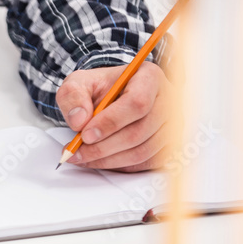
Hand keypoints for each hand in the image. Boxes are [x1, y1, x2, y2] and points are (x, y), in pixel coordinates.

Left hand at [56, 62, 172, 171]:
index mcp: (149, 78)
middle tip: (76, 151)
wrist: (110, 98)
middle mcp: (166, 101)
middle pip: (138, 132)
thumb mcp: (78, 83)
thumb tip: (79, 121)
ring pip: (141, 151)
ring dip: (107, 160)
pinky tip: (98, 160)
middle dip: (102, 147)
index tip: (86, 134)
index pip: (137, 103)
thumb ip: (73, 96)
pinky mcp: (165, 145)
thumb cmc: (100, 89)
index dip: (110, 123)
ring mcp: (169, 125)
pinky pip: (143, 163)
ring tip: (82, 157)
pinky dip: (118, 166)